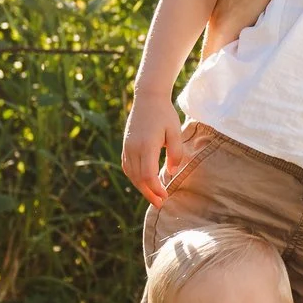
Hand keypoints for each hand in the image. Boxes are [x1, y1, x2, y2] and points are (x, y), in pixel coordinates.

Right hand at [121, 90, 186, 206]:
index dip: (156, 189)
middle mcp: (133, 148)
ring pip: (131, 174)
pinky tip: (143, 182)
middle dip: (149, 193)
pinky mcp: (126, 146)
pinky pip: (128, 167)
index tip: (165, 196)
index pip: (148, 175)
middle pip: (138, 178)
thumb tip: (171, 172)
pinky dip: (135, 177)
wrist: (148, 98)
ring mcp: (127, 147)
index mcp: (147, 145)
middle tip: (160, 204)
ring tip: (153, 196)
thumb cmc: (165, 114)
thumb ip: (176, 153)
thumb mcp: (175, 132)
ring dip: (141, 187)